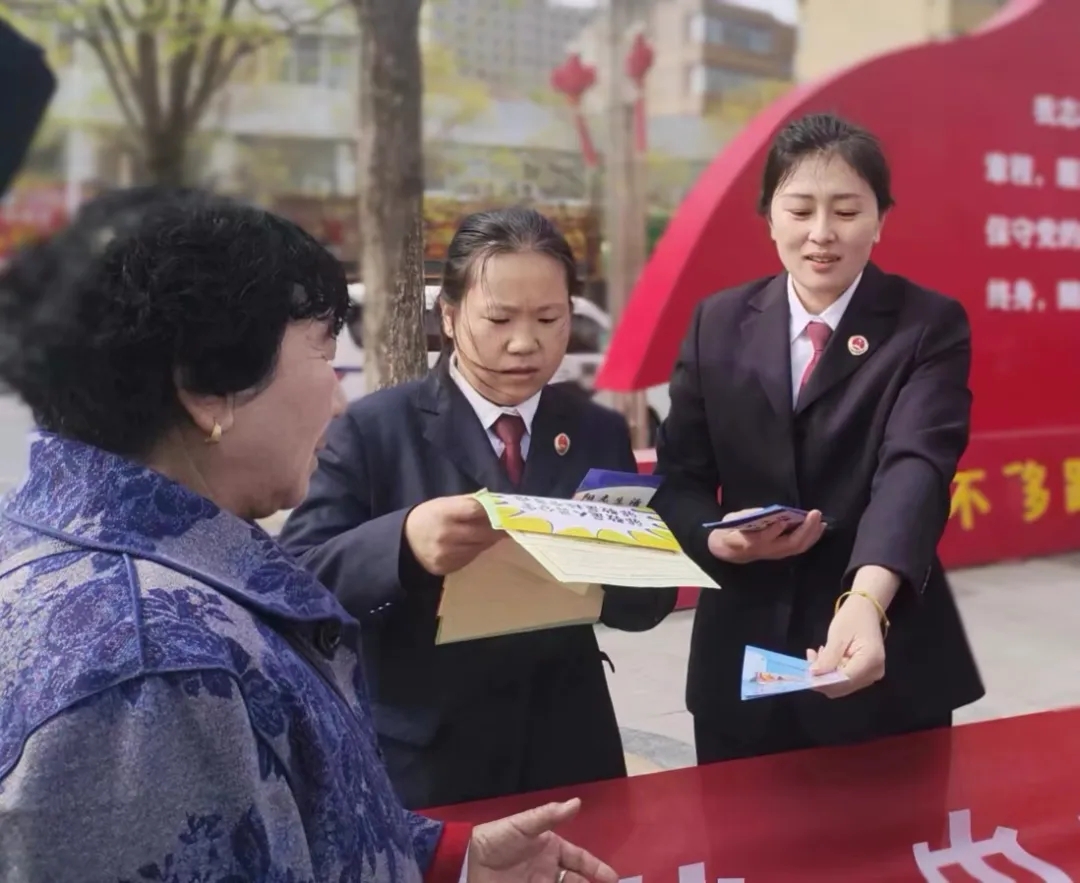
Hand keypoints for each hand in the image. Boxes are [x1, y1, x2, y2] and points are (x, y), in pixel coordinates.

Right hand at [404, 495, 501, 575]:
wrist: (405, 540)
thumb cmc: (430, 516)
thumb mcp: (445, 503)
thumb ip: (470, 503)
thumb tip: (500, 504)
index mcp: (444, 512)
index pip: (476, 510)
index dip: (495, 511)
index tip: (509, 513)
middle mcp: (445, 534)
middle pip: (482, 532)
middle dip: (499, 529)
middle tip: (511, 526)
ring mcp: (446, 554)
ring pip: (479, 547)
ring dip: (488, 541)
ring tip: (494, 534)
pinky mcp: (446, 567)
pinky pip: (470, 558)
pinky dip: (477, 550)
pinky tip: (475, 544)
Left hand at [468, 798, 617, 882]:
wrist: (467, 863)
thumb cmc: (496, 840)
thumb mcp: (523, 825)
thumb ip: (549, 815)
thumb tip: (577, 802)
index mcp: (550, 848)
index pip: (580, 859)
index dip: (597, 868)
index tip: (613, 879)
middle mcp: (548, 870)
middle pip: (576, 881)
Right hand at [706, 508, 824, 563]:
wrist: (732, 550)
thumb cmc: (733, 530)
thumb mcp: (733, 520)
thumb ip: (748, 516)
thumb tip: (767, 512)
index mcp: (751, 541)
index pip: (763, 539)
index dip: (773, 531)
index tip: (781, 521)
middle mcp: (768, 550)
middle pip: (789, 543)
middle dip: (804, 529)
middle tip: (814, 513)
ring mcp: (777, 553)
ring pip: (798, 547)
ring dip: (812, 533)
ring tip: (820, 520)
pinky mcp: (784, 553)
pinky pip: (800, 547)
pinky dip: (812, 537)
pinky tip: (819, 527)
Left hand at [808, 593, 885, 697]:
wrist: (866, 609)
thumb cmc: (853, 617)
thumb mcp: (837, 636)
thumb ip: (827, 658)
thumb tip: (813, 675)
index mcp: (870, 661)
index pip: (844, 680)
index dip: (823, 681)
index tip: (806, 673)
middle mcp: (874, 673)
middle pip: (843, 686)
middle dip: (822, 677)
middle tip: (810, 658)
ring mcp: (871, 675)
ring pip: (842, 685)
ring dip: (825, 674)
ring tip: (818, 654)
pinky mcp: (866, 673)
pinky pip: (845, 679)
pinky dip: (832, 671)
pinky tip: (826, 657)